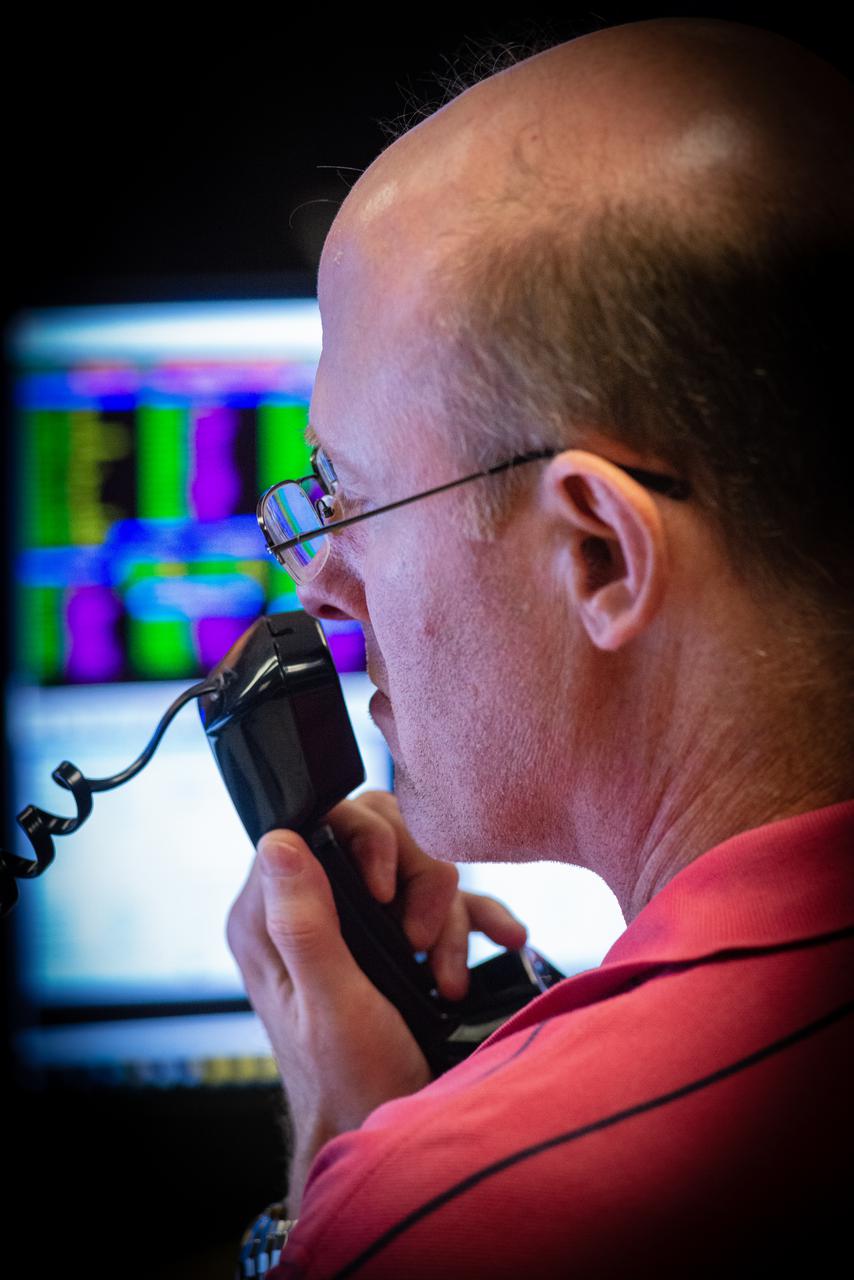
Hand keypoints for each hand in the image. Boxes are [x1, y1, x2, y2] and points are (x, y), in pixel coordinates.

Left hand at [226, 791, 526, 1210]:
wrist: (397, 1131)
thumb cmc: (352, 1082)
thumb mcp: (332, 1003)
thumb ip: (304, 923)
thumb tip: (277, 839)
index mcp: (270, 919)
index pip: (313, 824)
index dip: (363, 840)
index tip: (386, 889)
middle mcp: (311, 910)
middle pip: (376, 836)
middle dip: (416, 880)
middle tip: (421, 939)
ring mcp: (358, 923)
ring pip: (416, 867)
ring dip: (446, 917)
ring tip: (448, 978)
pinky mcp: (398, 939)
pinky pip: (445, 899)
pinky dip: (477, 918)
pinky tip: (505, 940)